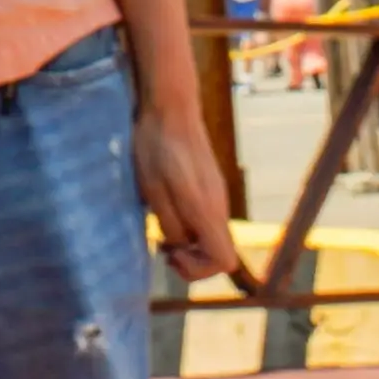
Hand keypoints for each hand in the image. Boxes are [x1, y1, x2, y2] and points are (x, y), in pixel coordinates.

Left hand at [134, 103, 238, 283]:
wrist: (170, 108)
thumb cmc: (157, 147)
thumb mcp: (154, 191)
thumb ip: (171, 223)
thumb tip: (181, 244)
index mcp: (207, 210)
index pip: (224, 261)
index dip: (198, 271)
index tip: (171, 255)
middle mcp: (219, 206)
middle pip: (220, 253)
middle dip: (191, 260)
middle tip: (162, 248)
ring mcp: (217, 195)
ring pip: (212, 237)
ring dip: (189, 244)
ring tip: (161, 233)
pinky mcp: (210, 186)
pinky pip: (207, 220)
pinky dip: (190, 227)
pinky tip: (167, 212)